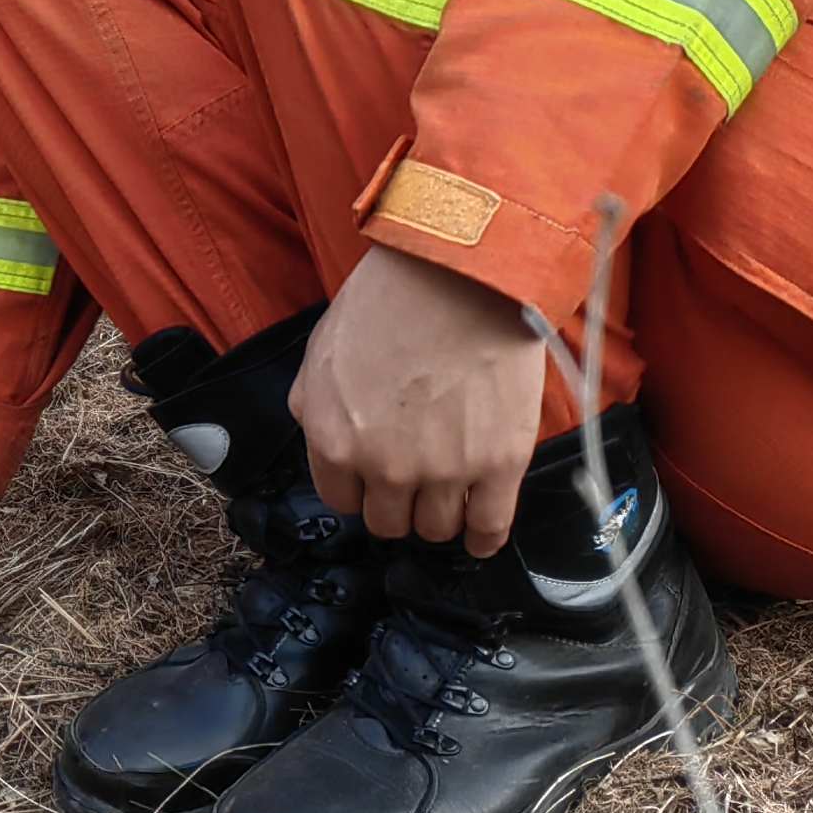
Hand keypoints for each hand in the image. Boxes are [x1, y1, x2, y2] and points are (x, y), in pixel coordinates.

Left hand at [294, 244, 548, 554]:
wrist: (461, 274)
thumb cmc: (389, 300)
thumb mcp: (321, 350)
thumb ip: (313, 405)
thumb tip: (319, 437)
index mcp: (335, 442)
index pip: (342, 500)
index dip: (360, 487)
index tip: (374, 476)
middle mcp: (385, 467)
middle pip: (389, 522)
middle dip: (397, 503)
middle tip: (414, 477)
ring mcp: (445, 470)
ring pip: (437, 528)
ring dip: (439, 514)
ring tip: (450, 492)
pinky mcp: (499, 464)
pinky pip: (490, 527)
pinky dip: (484, 537)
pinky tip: (480, 533)